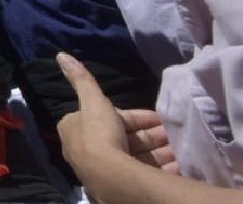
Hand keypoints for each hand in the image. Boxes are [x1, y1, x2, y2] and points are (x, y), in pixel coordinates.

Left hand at [56, 53, 180, 180]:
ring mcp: (105, 171)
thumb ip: (82, 80)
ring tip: (181, 149)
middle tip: (174, 134)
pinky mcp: (120, 187)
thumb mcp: (93, 101)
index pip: (110, 119)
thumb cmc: (99, 134)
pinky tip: (179, 166)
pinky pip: (145, 175)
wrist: (109, 175)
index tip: (158, 117)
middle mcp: (88, 152)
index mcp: (77, 130)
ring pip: (139, 158)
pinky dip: (163, 169)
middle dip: (153, 136)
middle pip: (126, 139)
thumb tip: (61, 55)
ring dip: (161, 152)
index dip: (136, 118)